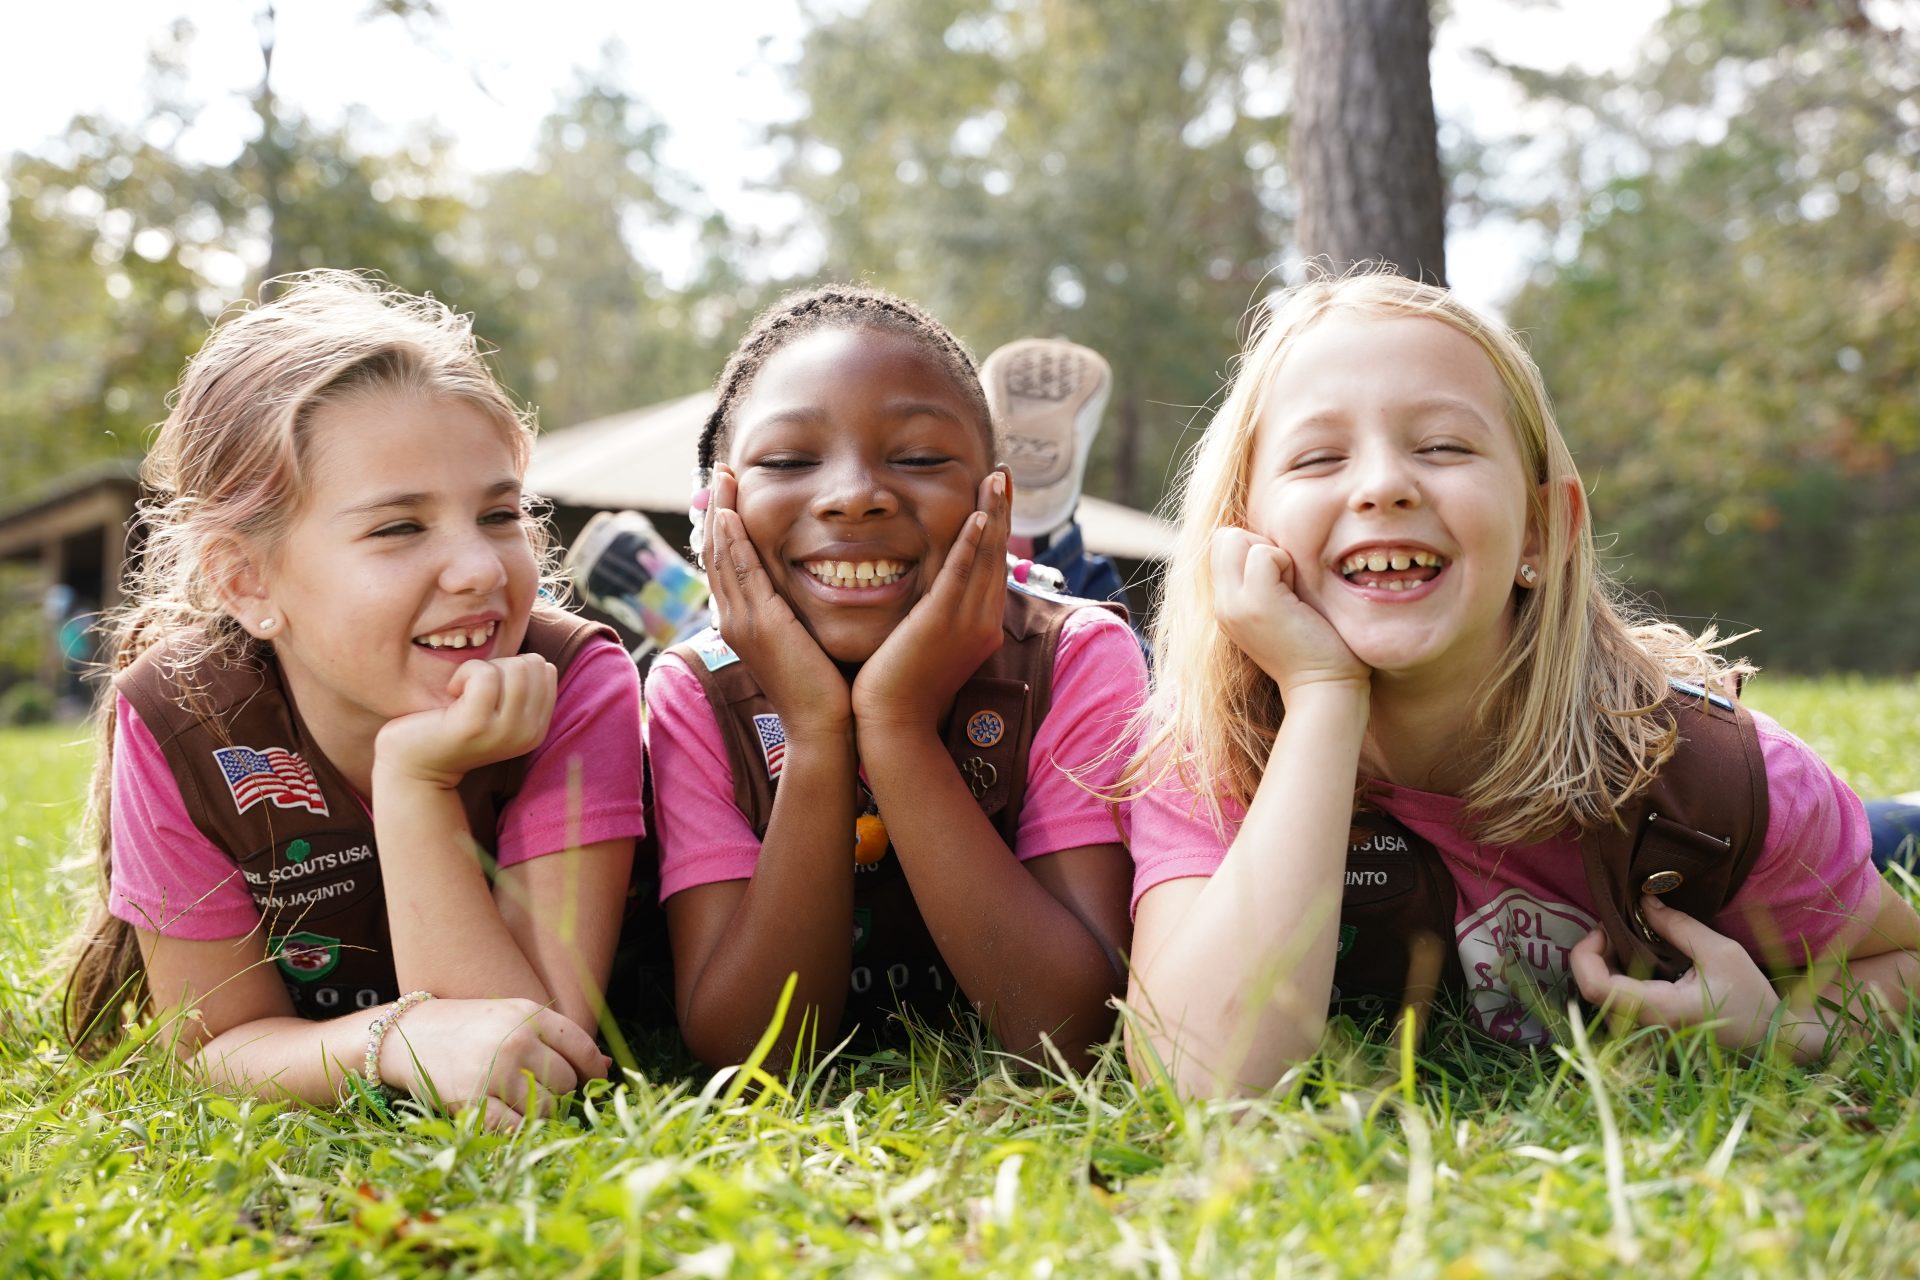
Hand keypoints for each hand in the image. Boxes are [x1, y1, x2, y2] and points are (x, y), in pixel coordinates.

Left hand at [374, 653, 556, 788]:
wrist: (415, 766)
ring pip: (514, 667)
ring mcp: (505, 731)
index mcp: (536, 728)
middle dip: (499, 665)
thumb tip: (535, 660)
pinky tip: (452, 691)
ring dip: (481, 669)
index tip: (488, 687)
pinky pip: (485, 675)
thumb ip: (520, 689)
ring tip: (463, 690)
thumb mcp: (498, 711)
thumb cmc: (451, 726)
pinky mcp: (477, 725)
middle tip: (473, 688)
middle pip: (532, 664)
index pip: (545, 669)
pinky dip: (465, 672)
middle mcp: (529, 733)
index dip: (513, 667)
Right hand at [374, 996, 610, 1128]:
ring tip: (529, 1104)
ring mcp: (494, 1072)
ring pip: (547, 1107)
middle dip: (564, 1092)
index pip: (581, 1047)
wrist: (408, 1034)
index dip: (594, 1069)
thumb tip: (605, 1066)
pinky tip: (515, 1120)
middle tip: (549, 1092)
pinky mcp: (474, 1101)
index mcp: (528, 1014)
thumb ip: (555, 1037)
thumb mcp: (511, 1015)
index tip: (595, 1079)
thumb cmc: (467, 1026)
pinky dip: (522, 1129)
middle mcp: (515, 1041)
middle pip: (567, 1081)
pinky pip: (517, 1127)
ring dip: (545, 1112)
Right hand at [704, 466, 850, 737]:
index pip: (726, 563)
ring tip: (724, 478)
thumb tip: (817, 586)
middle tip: (721, 472)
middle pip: (716, 552)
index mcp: (743, 623)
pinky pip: (740, 572)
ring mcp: (742, 622)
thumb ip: (800, 613)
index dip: (725, 525)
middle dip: (717, 509)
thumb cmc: (826, 689)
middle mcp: (734, 619)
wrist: (825, 728)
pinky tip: (733, 514)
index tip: (730, 493)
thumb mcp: (806, 641)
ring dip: (721, 513)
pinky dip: (734, 540)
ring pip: (722, 556)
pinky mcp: (759, 625)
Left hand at [852, 469, 1008, 733]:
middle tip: (1002, 473)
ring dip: (991, 514)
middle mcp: (982, 623)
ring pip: (984, 558)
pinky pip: (960, 575)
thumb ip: (933, 620)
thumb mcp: (926, 648)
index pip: (991, 568)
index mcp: (980, 629)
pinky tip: (976, 516)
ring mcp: (966, 624)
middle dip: (1000, 511)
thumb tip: (929, 599)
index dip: (994, 530)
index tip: (993, 497)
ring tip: (995, 478)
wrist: (893, 728)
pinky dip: (970, 544)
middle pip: (996, 556)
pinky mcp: (942, 624)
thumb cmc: (900, 693)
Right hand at [1210, 528, 1367, 699]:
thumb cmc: (1315, 648)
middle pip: (1223, 537)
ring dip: (1272, 554)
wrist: (1323, 688)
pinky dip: (1285, 561)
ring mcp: (1234, 604)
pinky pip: (1262, 553)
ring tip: (1290, 590)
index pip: (1222, 546)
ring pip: (1236, 539)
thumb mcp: (1278, 611)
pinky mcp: (1256, 603)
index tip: (1279, 581)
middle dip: (1258, 545)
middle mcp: (1222, 605)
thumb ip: (1264, 582)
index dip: (1252, 548)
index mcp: (1226, 606)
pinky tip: (1297, 595)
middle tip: (1285, 581)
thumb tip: (1269, 546)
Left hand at [1570, 896, 1783, 1050]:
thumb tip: (1643, 901)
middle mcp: (1646, 1029)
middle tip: (1616, 929)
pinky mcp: (1651, 1038)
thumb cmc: (1751, 997)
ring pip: (1601, 1001)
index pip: (1595, 987)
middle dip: (1595, 955)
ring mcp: (1646, 1039)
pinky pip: (1618, 1009)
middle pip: (1592, 992)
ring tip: (1627, 943)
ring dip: (1605, 968)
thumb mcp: (1720, 952)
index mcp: (1661, 1009)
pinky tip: (1638, 964)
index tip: (1605, 928)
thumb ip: (1677, 926)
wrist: (1773, 1040)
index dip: (1586, 953)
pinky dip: (1618, 982)